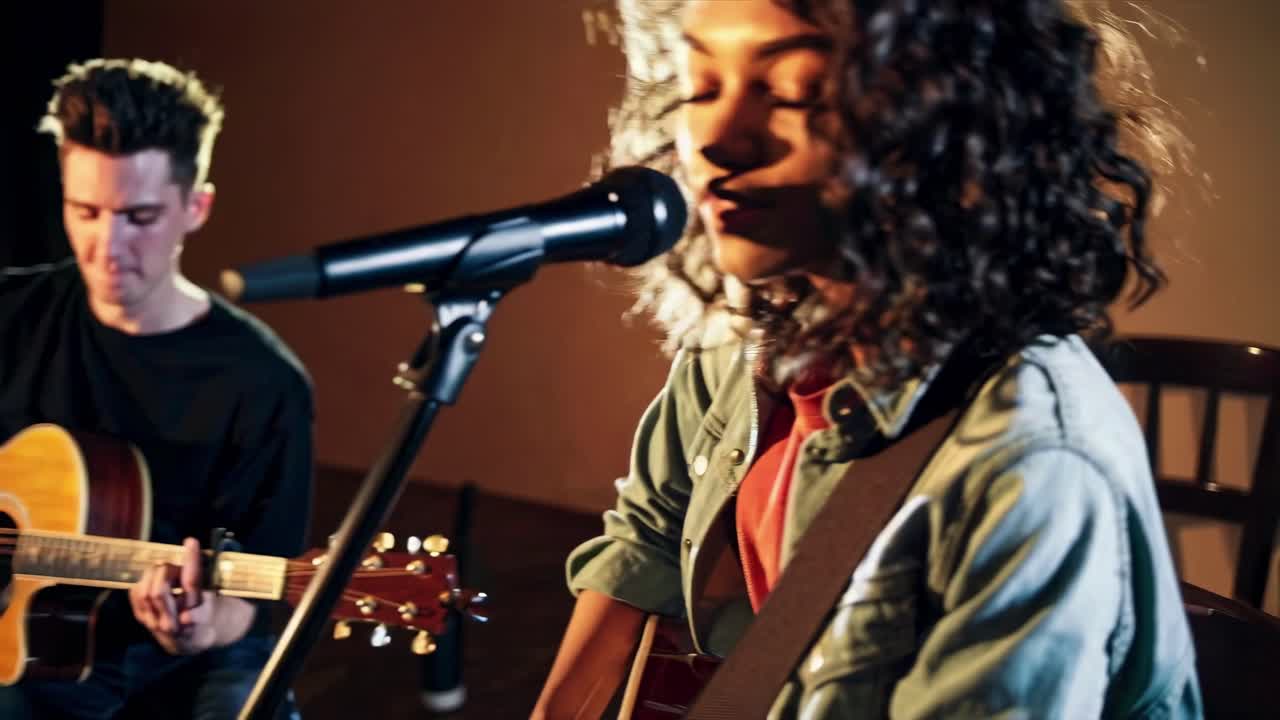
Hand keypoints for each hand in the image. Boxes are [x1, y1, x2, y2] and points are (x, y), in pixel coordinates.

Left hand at [128, 537, 216, 654]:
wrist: (190, 641)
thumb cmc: (204, 613)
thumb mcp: (210, 597)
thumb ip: (198, 576)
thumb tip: (190, 544)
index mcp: (198, 614)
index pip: (192, 583)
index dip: (191, 560)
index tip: (191, 541)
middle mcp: (174, 624)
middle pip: (160, 590)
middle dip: (166, 571)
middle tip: (175, 567)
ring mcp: (155, 624)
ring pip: (145, 591)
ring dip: (154, 575)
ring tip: (165, 574)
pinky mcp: (142, 619)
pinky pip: (136, 593)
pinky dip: (143, 582)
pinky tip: (153, 582)